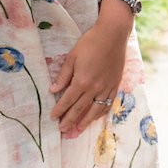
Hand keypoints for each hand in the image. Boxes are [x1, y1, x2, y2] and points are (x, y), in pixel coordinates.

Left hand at [48, 17, 129, 133]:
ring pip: (94, 111)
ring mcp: (106, 88)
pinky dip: (100, 113)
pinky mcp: (115, 86)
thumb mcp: (72, 57)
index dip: (59, 110)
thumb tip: (53, 90)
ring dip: (85, 122)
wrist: (112, 35)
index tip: (53, 118)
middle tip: (63, 131)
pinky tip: (95, 118)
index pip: (67, 100)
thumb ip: (63, 75)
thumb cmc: (90, 43)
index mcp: (82, 81)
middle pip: (80, 109)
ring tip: (77, 130)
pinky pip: (107, 104)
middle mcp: (94, 88)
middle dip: (70, 121)